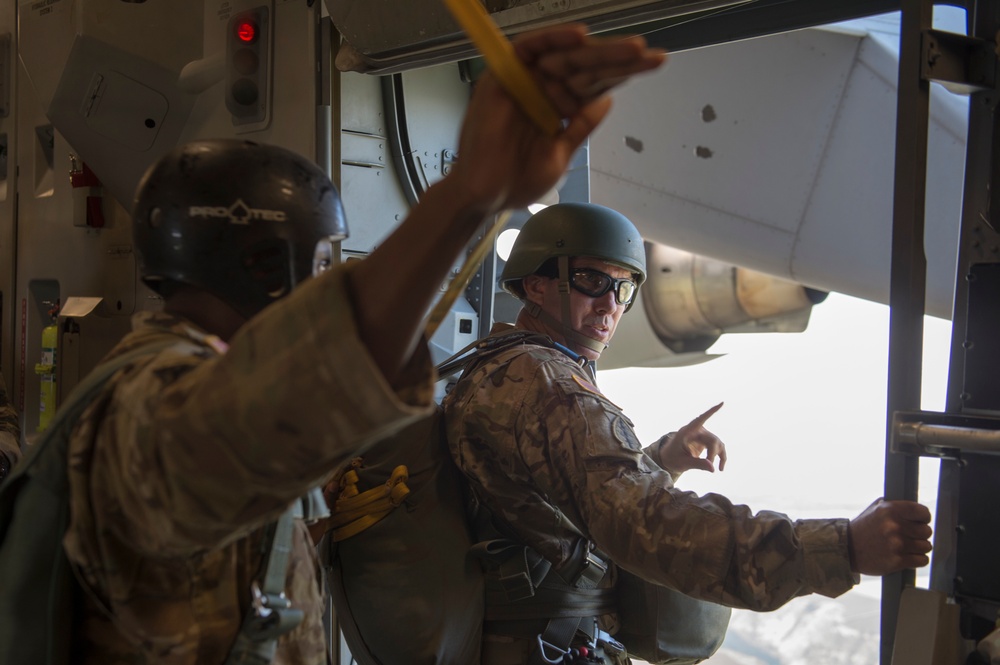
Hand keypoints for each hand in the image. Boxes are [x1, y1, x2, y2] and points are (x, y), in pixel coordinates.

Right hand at [448, 24, 665, 214]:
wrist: (484, 197)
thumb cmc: (515, 180)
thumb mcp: (561, 153)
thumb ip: (580, 125)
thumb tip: (607, 99)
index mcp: (559, 106)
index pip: (595, 82)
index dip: (623, 72)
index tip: (653, 64)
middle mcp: (543, 89)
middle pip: (586, 66)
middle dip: (619, 60)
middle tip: (651, 56)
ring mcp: (524, 81)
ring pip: (566, 54)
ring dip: (598, 50)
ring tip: (632, 49)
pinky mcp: (503, 77)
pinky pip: (530, 48)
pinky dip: (552, 38)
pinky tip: (581, 37)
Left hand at [657, 402, 726, 473]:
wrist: (669, 459)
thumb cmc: (672, 458)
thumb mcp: (682, 463)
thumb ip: (697, 464)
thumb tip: (713, 469)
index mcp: (687, 432)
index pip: (700, 419)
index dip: (711, 412)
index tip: (722, 404)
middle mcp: (696, 431)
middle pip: (712, 439)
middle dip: (713, 453)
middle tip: (710, 466)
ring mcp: (702, 436)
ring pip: (717, 443)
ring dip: (719, 455)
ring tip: (718, 469)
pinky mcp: (706, 442)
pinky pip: (718, 447)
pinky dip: (720, 457)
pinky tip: (721, 467)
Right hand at [848, 498, 932, 574]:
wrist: (846, 549)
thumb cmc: (863, 528)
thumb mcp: (875, 509)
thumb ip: (895, 507)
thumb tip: (916, 509)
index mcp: (890, 510)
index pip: (923, 512)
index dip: (923, 518)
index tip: (920, 522)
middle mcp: (894, 526)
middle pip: (926, 531)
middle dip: (920, 534)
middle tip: (910, 536)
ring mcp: (896, 544)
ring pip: (926, 546)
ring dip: (919, 548)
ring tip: (907, 547)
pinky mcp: (897, 561)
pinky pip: (922, 560)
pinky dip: (918, 559)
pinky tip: (908, 556)